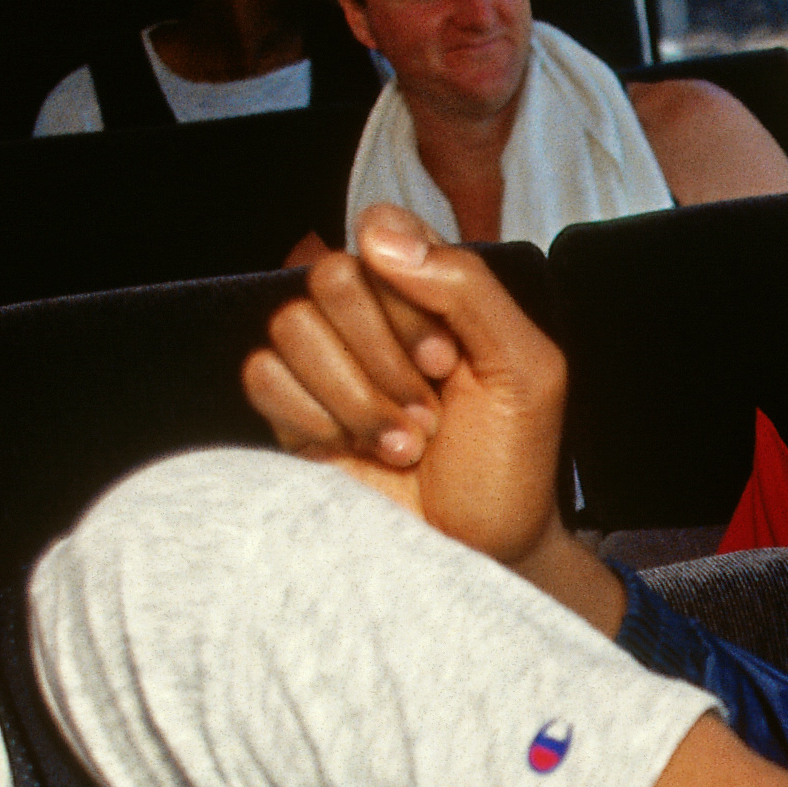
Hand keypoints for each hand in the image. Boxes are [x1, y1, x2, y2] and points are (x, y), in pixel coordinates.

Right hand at [242, 206, 613, 619]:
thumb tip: (380, 236)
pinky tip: (359, 452)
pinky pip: (262, 374)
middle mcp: (369, 318)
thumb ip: (468, 287)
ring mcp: (324, 363)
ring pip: (292, 326)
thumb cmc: (509, 463)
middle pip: (330, 277)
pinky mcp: (290, 410)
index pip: (382, 238)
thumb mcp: (524, 368)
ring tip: (404, 439)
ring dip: (358, 398)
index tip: (450, 360)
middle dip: (387, 357)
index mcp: (427, 292)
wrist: (479, 549)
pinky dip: (316, 420)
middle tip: (430, 406)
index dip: (411, 302)